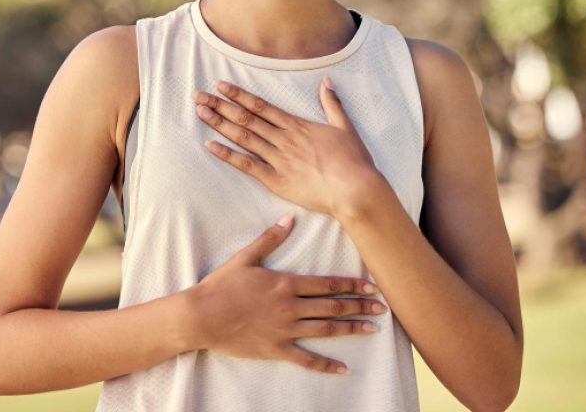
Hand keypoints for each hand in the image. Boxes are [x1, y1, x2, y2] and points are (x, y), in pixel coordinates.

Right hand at [190, 213, 386, 373]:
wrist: (202, 316)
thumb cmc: (222, 284)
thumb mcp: (246, 256)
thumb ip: (270, 238)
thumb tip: (290, 218)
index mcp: (286, 283)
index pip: (327, 283)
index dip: (352, 284)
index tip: (372, 286)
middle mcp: (290, 307)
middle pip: (332, 306)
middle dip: (360, 306)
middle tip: (383, 308)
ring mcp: (285, 330)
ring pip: (325, 329)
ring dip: (350, 329)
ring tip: (372, 329)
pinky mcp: (276, 349)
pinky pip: (306, 358)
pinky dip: (325, 364)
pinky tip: (343, 368)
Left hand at [192, 77, 379, 215]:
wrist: (355, 189)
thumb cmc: (353, 160)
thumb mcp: (344, 126)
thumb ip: (332, 103)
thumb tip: (327, 81)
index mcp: (297, 125)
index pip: (261, 106)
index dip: (239, 95)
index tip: (221, 86)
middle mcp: (283, 138)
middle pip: (246, 118)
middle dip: (221, 106)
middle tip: (199, 96)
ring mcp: (278, 159)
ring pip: (243, 137)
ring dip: (220, 124)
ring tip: (200, 113)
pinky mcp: (277, 180)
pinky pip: (247, 165)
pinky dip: (228, 155)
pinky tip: (211, 145)